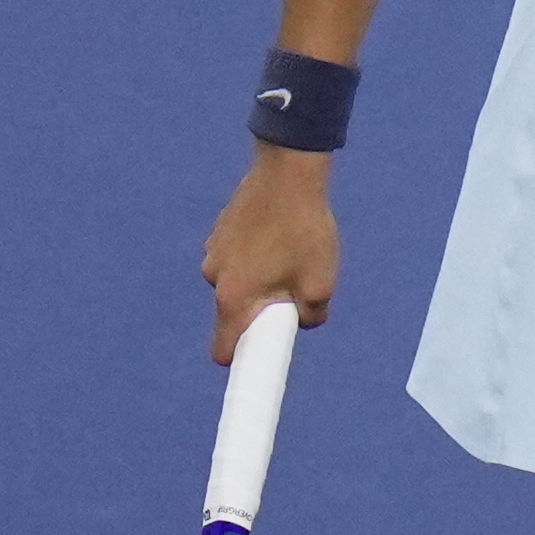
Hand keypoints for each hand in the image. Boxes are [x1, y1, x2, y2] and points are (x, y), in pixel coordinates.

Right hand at [201, 142, 338, 363]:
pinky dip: (254, 254)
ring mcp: (214, 252)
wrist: (288, 171)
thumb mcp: (321, 281)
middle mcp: (214, 278)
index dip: (241, 361)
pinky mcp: (220, 230)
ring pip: (237, 281)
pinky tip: (279, 232)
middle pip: (234, 313)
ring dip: (259, 278)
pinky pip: (238, 256)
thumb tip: (304, 321)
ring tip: (291, 252)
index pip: (224, 350)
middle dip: (261, 310)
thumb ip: (312, 314)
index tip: (258, 363)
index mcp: (234, 298)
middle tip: (292, 289)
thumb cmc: (305, 229)